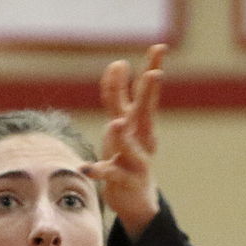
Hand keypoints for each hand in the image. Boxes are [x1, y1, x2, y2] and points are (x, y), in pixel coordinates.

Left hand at [81, 44, 164, 239]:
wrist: (137, 198)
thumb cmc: (127, 155)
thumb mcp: (123, 123)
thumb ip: (118, 96)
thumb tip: (118, 63)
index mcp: (140, 122)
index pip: (144, 92)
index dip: (151, 69)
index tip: (159, 47)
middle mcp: (141, 138)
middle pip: (144, 113)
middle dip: (148, 94)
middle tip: (155, 75)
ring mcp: (136, 160)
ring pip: (129, 145)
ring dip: (122, 136)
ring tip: (116, 123)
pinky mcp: (125, 180)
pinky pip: (111, 174)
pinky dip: (98, 171)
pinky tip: (86, 168)